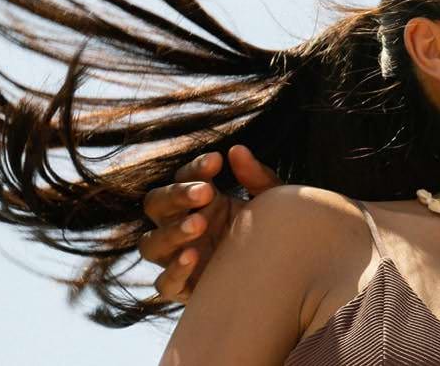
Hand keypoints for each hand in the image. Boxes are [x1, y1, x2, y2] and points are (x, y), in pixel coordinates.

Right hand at [137, 145, 279, 302]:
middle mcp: (181, 227)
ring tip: (200, 224)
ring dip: (171, 233)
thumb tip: (237, 149)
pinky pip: (164, 284)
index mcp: (199, 202)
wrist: (289, 275)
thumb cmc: (275, 232)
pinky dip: (174, 270)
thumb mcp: (272, 202)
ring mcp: (178, 258)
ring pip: (151, 244)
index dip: (195, 168)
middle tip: (206, 193)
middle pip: (155, 205)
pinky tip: (193, 256)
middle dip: (176, 195)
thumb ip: (256, 177)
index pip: (183, 178)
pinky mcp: (184, 290)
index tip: (217, 161)